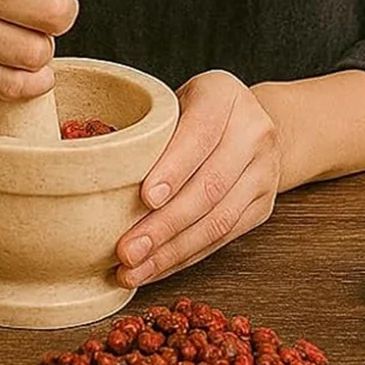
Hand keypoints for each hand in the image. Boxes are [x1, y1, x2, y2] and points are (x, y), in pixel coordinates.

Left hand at [115, 70, 282, 287]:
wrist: (250, 120)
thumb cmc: (194, 111)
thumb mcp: (174, 102)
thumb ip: (149, 128)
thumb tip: (100, 174)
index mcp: (224, 94)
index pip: (201, 133)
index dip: (174, 168)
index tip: (145, 197)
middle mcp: (253, 130)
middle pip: (210, 185)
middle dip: (164, 223)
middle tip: (127, 249)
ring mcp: (265, 170)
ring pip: (218, 219)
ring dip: (173, 250)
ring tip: (134, 269)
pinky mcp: (264, 204)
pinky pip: (225, 237)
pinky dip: (187, 256)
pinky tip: (158, 266)